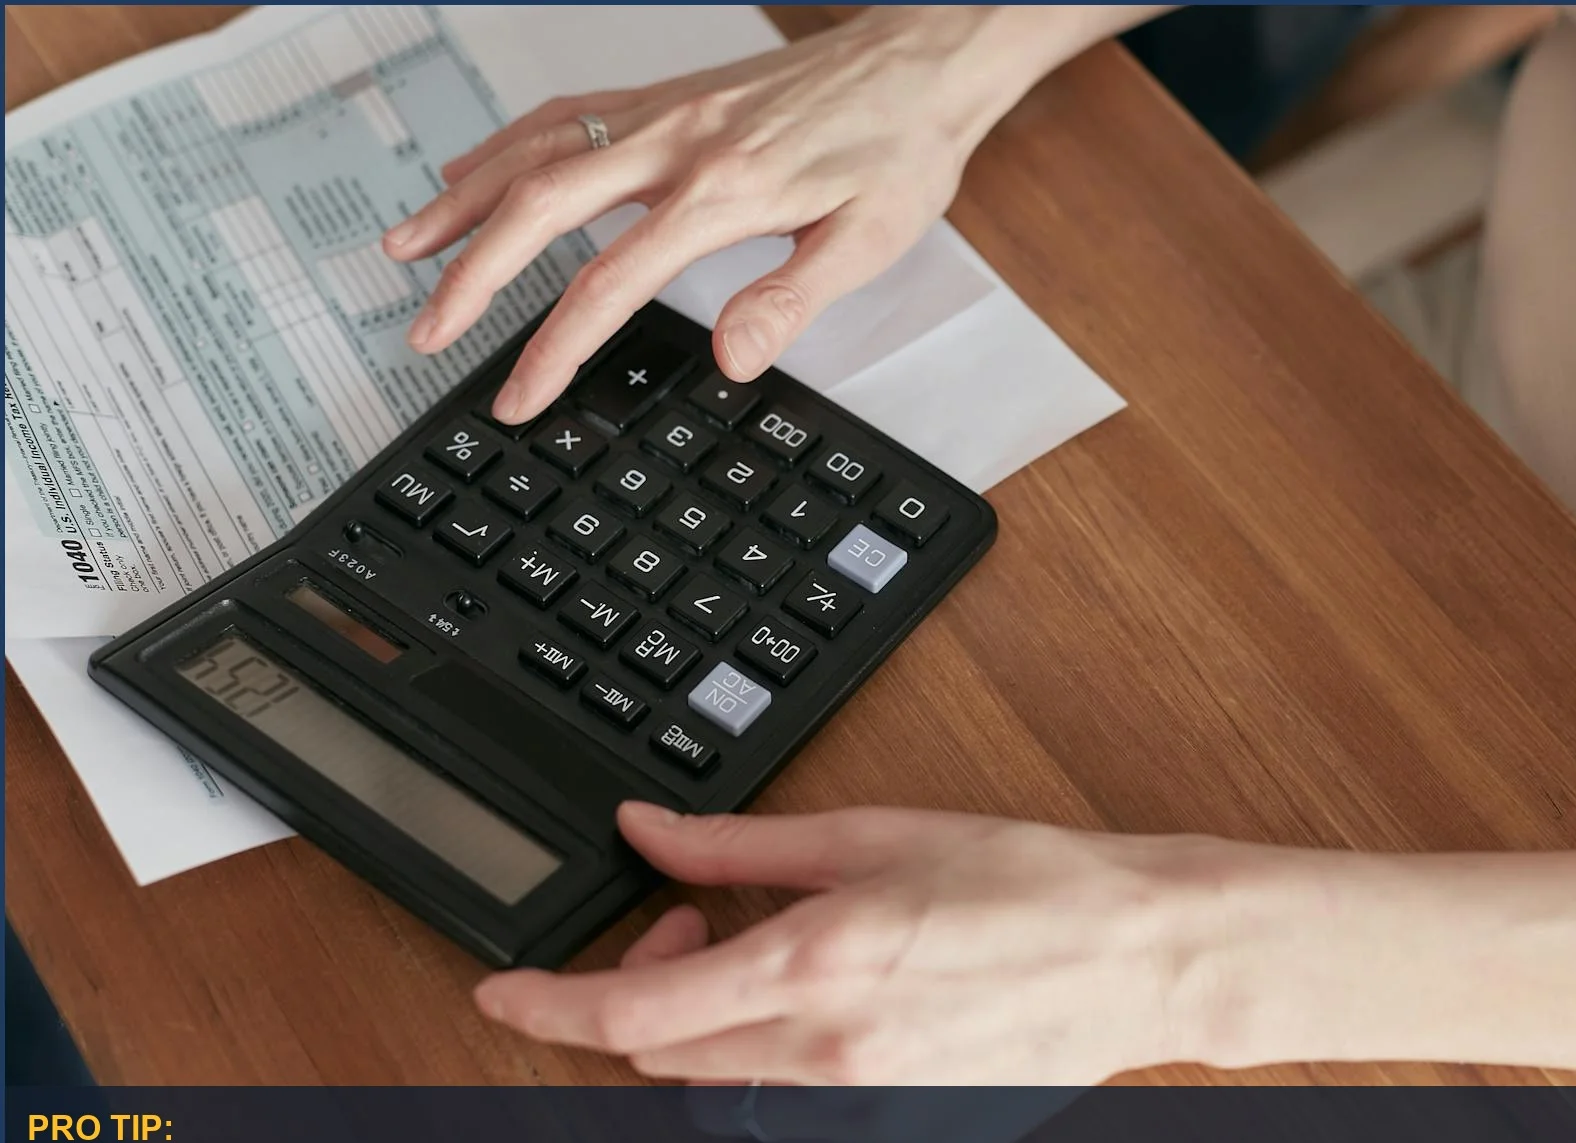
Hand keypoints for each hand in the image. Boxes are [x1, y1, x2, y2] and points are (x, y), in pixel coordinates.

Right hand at [381, 7, 1046, 423]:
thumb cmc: (900, 148)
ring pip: (534, 150)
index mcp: (722, 192)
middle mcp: (676, 143)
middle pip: (540, 208)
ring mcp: (663, 113)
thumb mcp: (869, 241)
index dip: (552, 350)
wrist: (920, 63)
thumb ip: (791, 300)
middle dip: (471, 277)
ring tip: (405, 249)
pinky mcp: (665, 97)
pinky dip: (504, 145)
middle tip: (425, 333)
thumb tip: (732, 358)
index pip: (608, 284)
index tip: (518, 398)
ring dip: (462, 201)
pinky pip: (562, 116)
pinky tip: (472, 170)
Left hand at [473, 802, 1575, 1084]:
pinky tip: (816, 1003)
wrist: (1135, 955)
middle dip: (637, 988)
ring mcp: (855, 1110)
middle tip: (687, 917)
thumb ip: (738, 847)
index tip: (501, 987)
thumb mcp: (869, 835)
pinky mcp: (890, 1135)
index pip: (629, 1010)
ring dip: (702, 1022)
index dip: (544, 1003)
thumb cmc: (1024, 884)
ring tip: (763, 953)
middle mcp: (819, 1058)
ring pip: (714, 1085)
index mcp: (809, 970)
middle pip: (658, 1052)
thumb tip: (648, 832)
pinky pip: (782, 1108)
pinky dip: (764, 1056)